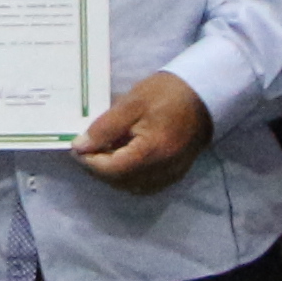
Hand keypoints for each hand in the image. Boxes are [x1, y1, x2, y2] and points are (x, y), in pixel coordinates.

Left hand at [71, 72, 215, 198]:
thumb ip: (104, 127)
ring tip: (105, 151)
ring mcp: (171, 175)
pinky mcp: (175, 175)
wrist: (203, 95)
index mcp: (152, 151)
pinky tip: (123, 158)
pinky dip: (129, 176)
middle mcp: (163, 170)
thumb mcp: (131, 103)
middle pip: (119, 181)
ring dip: (113, 174)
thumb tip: (80, 147)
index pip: (112, 169)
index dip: (89, 161)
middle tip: (88, 148)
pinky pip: (145, 185)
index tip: (78, 147)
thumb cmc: (166, 93)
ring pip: (131, 187)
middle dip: (99, 168)